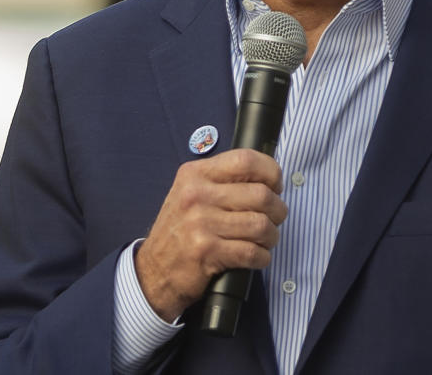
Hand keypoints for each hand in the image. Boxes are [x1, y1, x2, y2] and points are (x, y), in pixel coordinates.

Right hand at [134, 149, 287, 321]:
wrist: (153, 271)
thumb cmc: (181, 230)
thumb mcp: (192, 192)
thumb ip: (223, 180)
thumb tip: (267, 176)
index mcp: (195, 174)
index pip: (245, 160)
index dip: (271, 171)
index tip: (276, 185)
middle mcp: (196, 195)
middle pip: (260, 194)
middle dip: (278, 209)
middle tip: (275, 217)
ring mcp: (200, 223)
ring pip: (260, 225)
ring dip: (271, 235)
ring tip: (266, 239)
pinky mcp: (206, 252)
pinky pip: (251, 252)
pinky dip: (262, 257)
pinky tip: (257, 256)